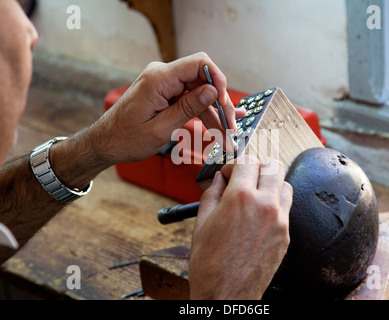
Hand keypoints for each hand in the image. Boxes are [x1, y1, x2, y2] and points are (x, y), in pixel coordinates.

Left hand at [89, 52, 244, 165]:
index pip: (199, 63)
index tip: (225, 103)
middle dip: (220, 103)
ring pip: (199, 93)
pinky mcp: (164, 93)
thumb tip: (213, 91)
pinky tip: (217, 127)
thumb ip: (188, 108)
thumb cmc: (126, 139)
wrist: (105, 143)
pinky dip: (202, 114)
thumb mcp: (160, 129)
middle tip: (231, 126)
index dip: (218, 80)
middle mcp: (162, 76)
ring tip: (227, 135)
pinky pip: (189, 100)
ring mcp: (163, 84)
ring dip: (214, 113)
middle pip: (203, 80)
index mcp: (159, 79)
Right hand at [189, 156, 292, 299]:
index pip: (247, 161)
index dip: (234, 164)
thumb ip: (212, 194)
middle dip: (256, 167)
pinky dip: (274, 204)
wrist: (225, 295)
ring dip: (270, 183)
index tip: (228, 174)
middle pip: (273, 166)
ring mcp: (279, 221)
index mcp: (240, 198)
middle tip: (244, 177)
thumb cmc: (209, 264)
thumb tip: (218, 179)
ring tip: (254, 194)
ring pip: (285, 184)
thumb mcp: (201, 223)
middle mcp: (264, 206)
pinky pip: (286, 208)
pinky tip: (259, 214)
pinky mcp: (285, 235)